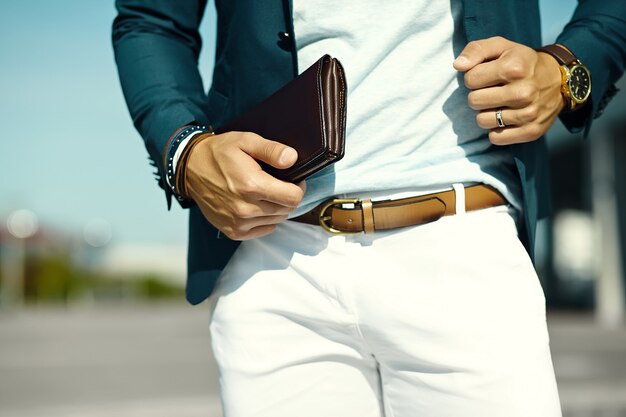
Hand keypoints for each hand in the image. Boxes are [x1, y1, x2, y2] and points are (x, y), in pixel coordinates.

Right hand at [185, 131, 305, 239]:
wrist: (190, 168)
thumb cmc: (219, 152)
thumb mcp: (246, 141)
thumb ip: (271, 150)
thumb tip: (292, 159)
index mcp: (252, 186)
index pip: (293, 198)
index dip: (298, 187)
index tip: (293, 180)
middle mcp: (245, 209)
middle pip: (286, 210)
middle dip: (286, 197)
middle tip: (276, 184)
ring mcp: (238, 223)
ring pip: (276, 221)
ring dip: (276, 208)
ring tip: (263, 193)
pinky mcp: (233, 231)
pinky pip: (263, 230)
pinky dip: (265, 220)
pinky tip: (255, 206)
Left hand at [453, 36, 564, 144]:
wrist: (558, 80)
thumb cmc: (521, 62)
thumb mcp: (501, 47)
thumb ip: (476, 50)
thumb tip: (458, 65)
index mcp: (514, 68)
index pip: (470, 79)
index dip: (475, 77)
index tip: (488, 75)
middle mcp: (523, 92)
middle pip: (473, 101)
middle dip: (478, 95)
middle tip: (493, 90)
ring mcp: (529, 114)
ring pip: (482, 121)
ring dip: (486, 113)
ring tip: (500, 103)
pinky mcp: (531, 131)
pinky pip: (495, 138)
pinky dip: (496, 129)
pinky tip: (505, 118)